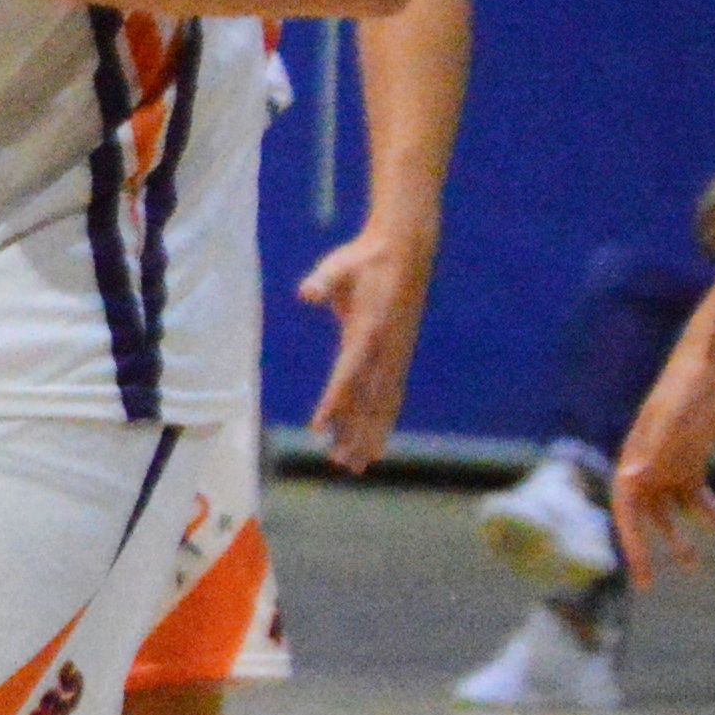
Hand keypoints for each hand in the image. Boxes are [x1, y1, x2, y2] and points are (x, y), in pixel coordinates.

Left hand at [294, 209, 439, 471]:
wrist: (406, 249)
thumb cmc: (365, 258)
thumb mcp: (338, 265)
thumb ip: (323, 282)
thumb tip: (308, 291)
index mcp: (368, 330)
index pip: (348, 373)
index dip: (334, 401)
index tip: (319, 427)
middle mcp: (386, 348)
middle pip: (368, 398)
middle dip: (355, 432)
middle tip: (340, 463)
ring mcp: (397, 354)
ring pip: (383, 402)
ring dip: (369, 434)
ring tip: (356, 465)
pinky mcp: (400, 354)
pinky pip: (392, 394)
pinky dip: (384, 420)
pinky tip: (377, 444)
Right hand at [612, 344, 714, 577]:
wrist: (708, 362)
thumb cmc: (685, 388)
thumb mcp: (672, 419)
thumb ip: (653, 447)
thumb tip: (631, 477)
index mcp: (633, 460)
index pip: (627, 511)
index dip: (630, 543)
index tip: (639, 572)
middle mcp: (646, 467)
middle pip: (645, 518)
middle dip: (650, 550)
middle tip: (654, 583)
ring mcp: (668, 464)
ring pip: (672, 512)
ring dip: (681, 537)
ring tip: (695, 567)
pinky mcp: (690, 459)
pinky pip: (695, 495)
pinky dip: (708, 513)